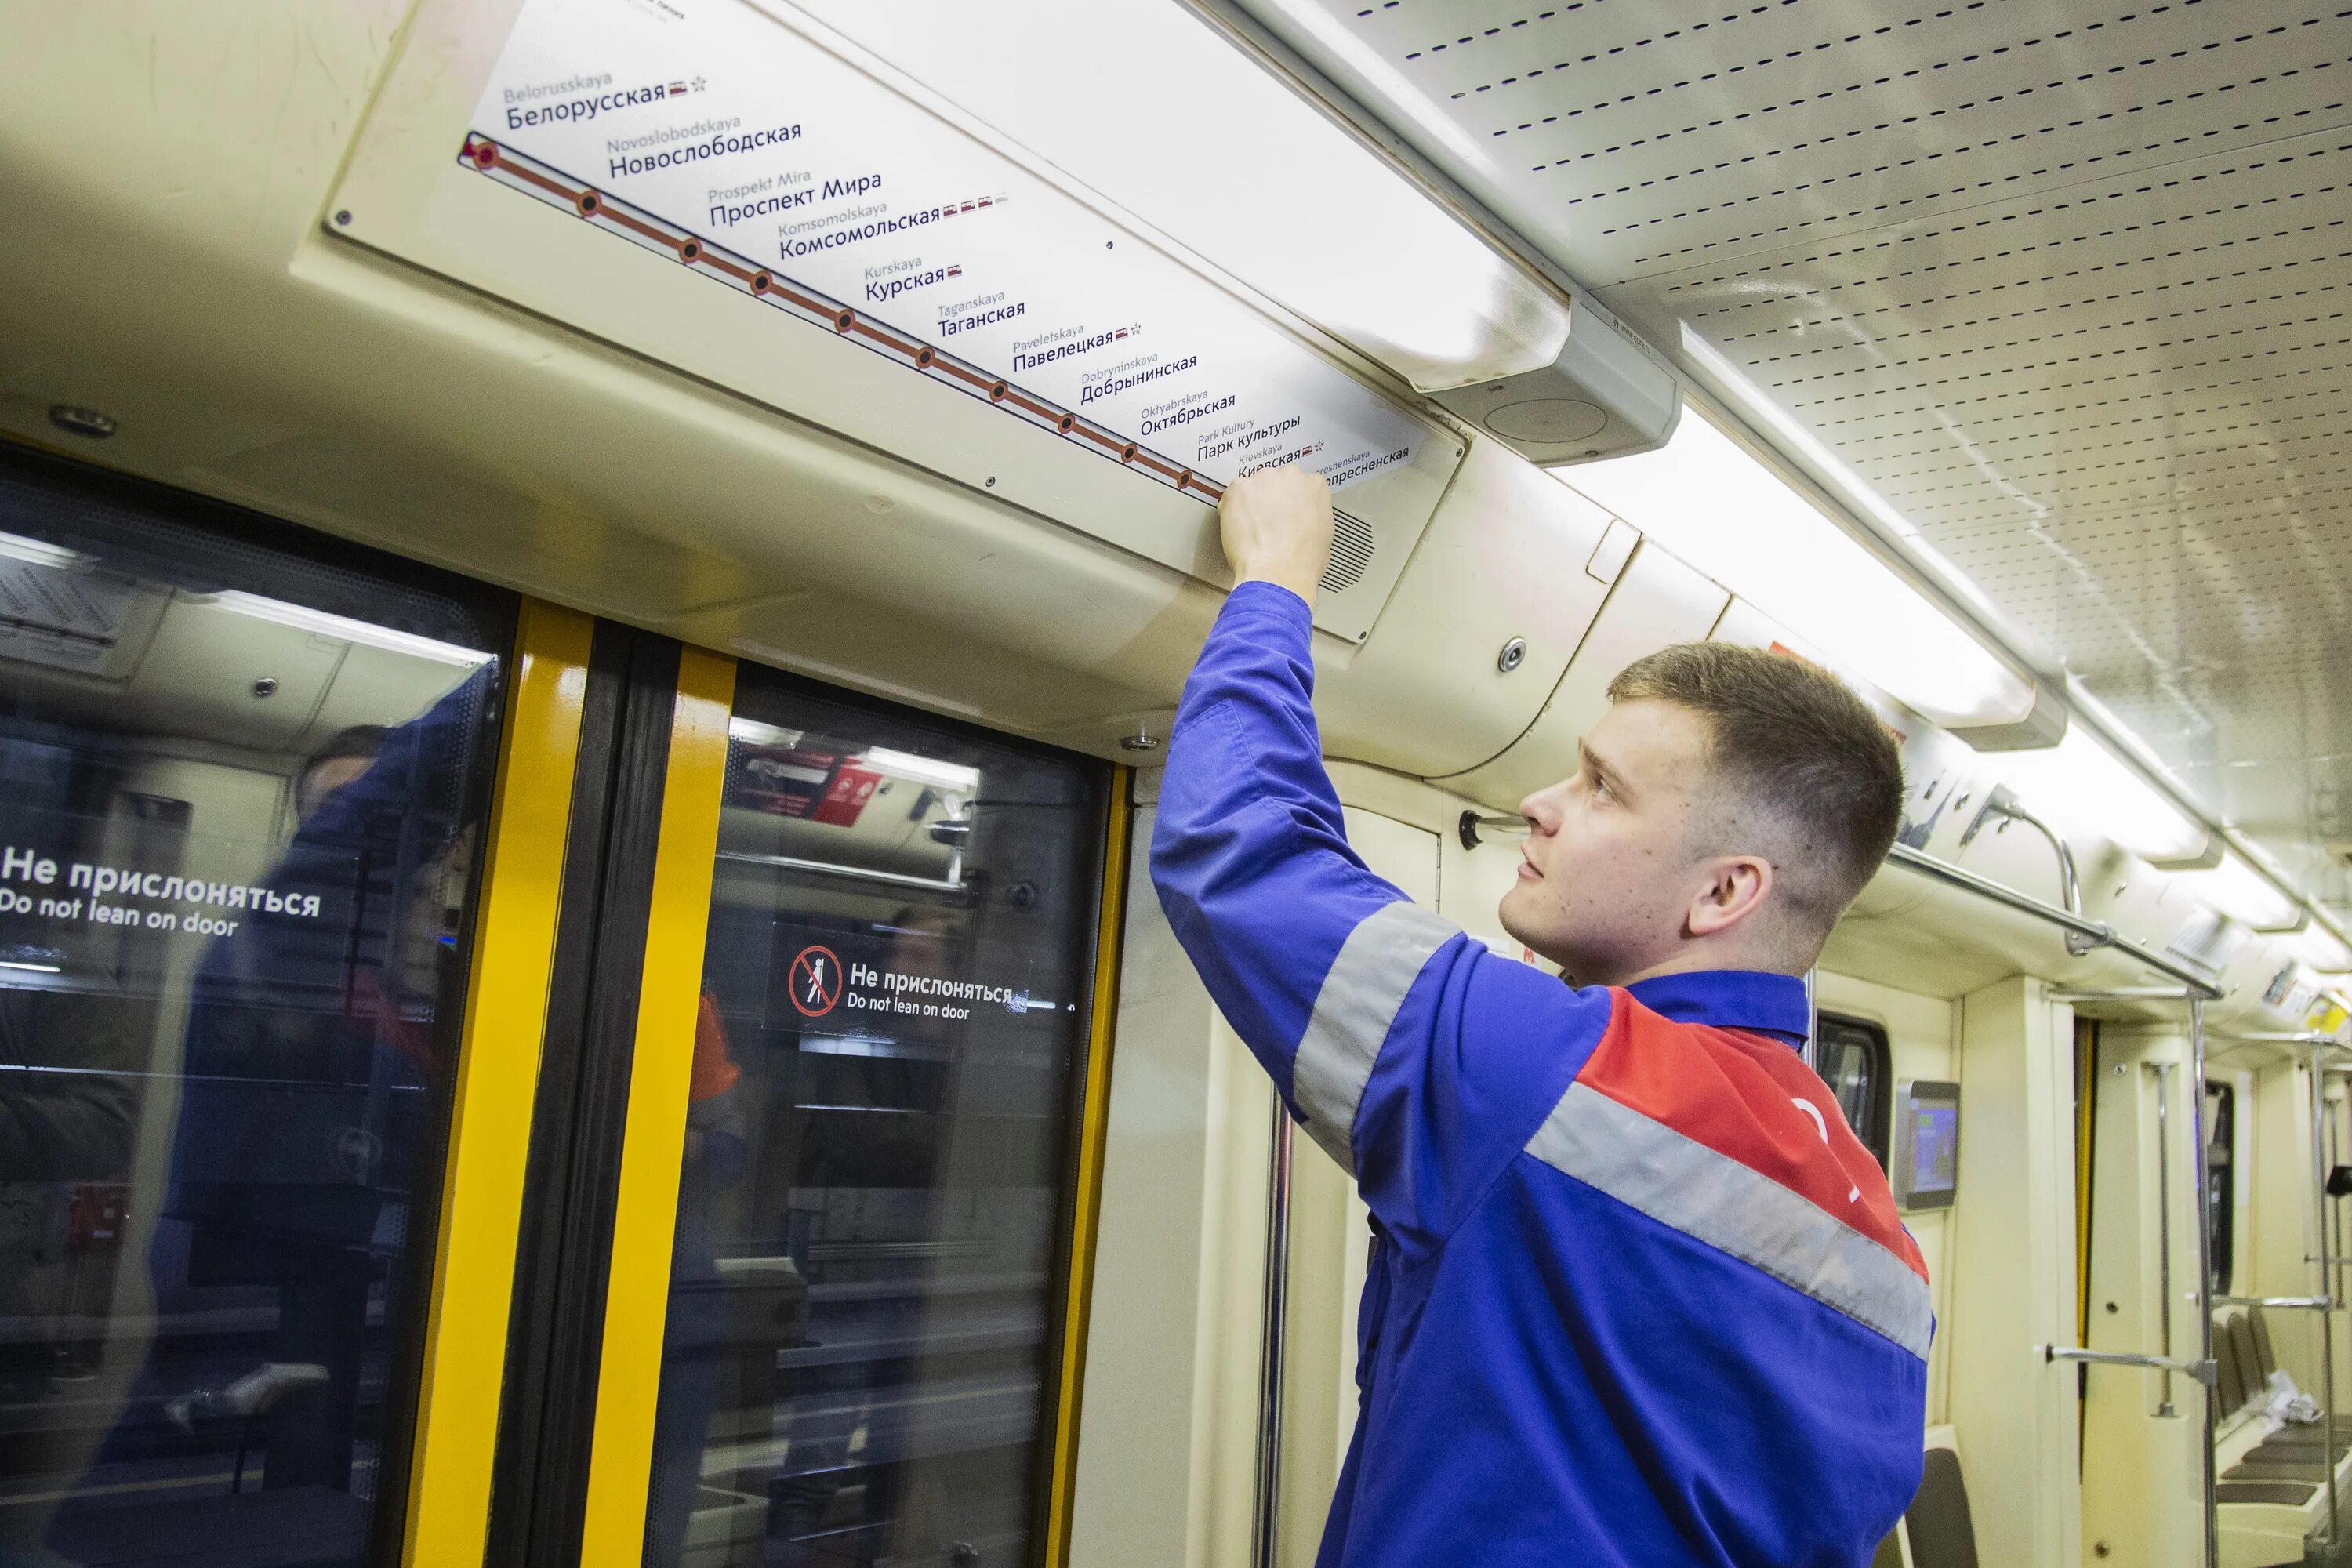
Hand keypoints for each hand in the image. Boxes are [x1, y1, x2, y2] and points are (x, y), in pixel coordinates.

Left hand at [1218, 467, 1333, 606]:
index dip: (1289, 501)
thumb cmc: (1301, 561)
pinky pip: (1231, 495)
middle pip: (1275, 481)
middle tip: (1267, 523)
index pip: (1300, 484)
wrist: (1278, 572)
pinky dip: (1231, 510)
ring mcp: (1263, 479)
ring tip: (1252, 529)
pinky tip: (1239, 529)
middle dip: (1269, 499)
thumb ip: (1312, 515)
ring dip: (1250, 503)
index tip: (1284, 512)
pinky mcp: (1239, 488)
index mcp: (1315, 486)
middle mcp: (1290, 476)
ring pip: (1252, 487)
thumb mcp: (1324, 534)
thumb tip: (1305, 519)